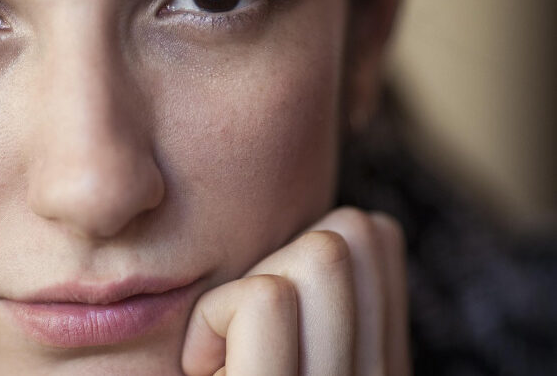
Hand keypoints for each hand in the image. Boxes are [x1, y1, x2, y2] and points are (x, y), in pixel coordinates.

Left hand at [181, 207, 409, 374]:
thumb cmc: (216, 360)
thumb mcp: (267, 340)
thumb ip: (304, 298)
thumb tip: (313, 220)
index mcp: (380, 362)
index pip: (377, 233)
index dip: (297, 246)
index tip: (257, 318)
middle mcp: (380, 375)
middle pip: (354, 228)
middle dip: (274, 263)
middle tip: (235, 337)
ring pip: (321, 253)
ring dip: (240, 293)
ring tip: (220, 358)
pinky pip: (266, 297)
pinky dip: (210, 318)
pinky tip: (200, 368)